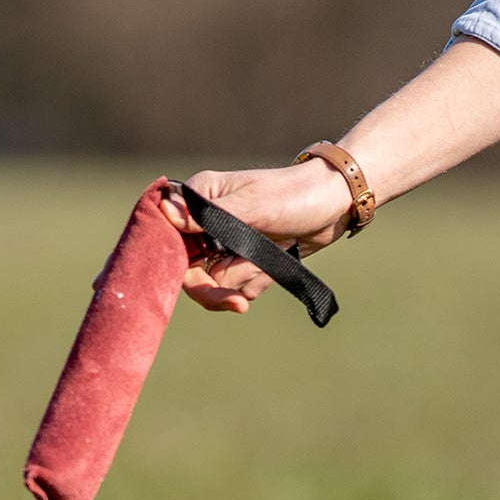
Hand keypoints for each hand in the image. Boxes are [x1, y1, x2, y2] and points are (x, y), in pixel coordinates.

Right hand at [164, 160, 356, 312]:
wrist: (335, 205)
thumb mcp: (253, 206)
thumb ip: (209, 216)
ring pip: (215, 283)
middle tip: (237, 304)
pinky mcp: (241, 260)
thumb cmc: (295, 195)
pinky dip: (257, 281)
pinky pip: (236, 287)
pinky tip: (277, 259)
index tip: (184, 284)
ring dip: (245, 278)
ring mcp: (222, 243)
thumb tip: (165, 213)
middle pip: (188, 271)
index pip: (167, 239)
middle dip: (215, 289)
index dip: (170, 265)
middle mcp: (204, 222)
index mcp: (198, 199)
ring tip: (272, 254)